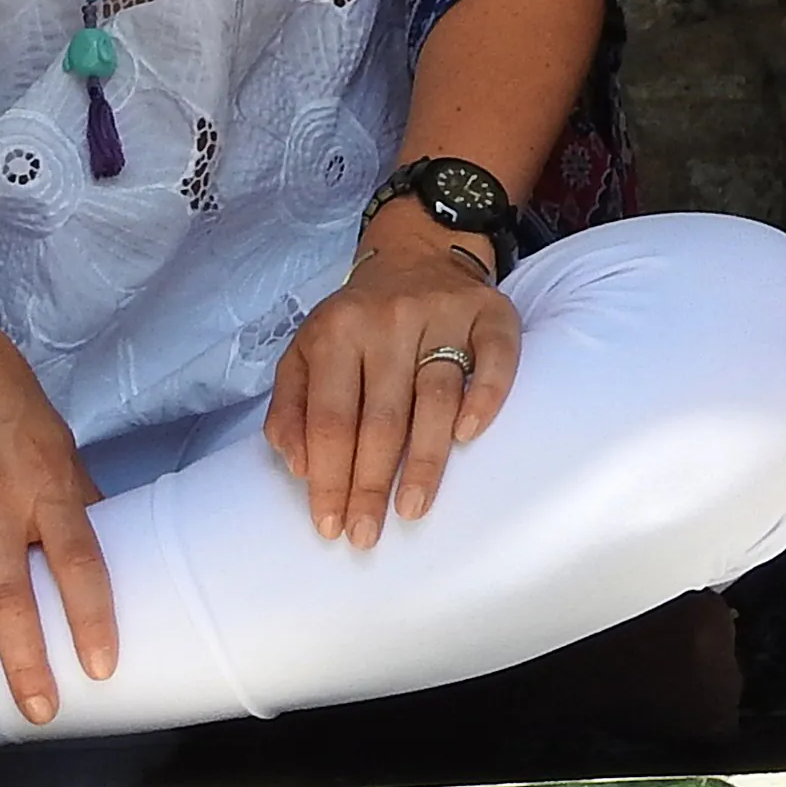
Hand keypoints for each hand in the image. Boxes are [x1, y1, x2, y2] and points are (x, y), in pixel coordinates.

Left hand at [264, 214, 520, 545]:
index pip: (330, 418)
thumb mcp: (305, 350)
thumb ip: (290, 406)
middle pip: (381, 418)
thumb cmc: (355, 321)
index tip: (330, 525)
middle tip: (366, 535)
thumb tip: (297, 466)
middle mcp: (389, 320)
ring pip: (435, 398)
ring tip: (412, 509)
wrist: (415, 251)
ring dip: (425, 461)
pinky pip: (495, 359)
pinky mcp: (490, 312)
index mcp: (336, 331)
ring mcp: (443, 315)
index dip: (329, 476)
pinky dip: (485, 397)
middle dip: (371, 484)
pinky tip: (470, 436)